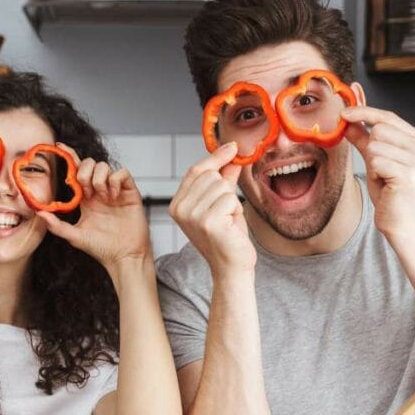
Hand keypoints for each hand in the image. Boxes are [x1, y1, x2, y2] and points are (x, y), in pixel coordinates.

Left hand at [35, 144, 151, 270]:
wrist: (124, 257)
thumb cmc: (102, 248)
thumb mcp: (74, 236)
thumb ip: (56, 225)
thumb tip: (39, 213)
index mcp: (86, 199)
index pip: (76, 171)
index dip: (69, 156)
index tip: (59, 147)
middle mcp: (100, 191)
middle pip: (89, 163)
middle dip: (84, 173)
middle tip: (86, 192)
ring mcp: (115, 191)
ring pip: (104, 166)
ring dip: (98, 179)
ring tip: (101, 197)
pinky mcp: (130, 192)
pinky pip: (122, 173)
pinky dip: (115, 180)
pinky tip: (113, 196)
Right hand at [169, 142, 254, 276]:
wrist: (232, 267)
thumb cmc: (227, 238)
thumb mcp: (223, 204)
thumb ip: (224, 179)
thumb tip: (231, 156)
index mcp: (178, 204)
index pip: (196, 171)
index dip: (216, 157)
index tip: (233, 148)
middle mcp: (180, 209)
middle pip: (210, 176)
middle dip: (226, 190)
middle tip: (226, 213)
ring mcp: (192, 216)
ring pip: (222, 186)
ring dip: (232, 202)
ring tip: (228, 220)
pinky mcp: (208, 222)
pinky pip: (230, 199)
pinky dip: (236, 211)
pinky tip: (231, 226)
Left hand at [342, 106, 414, 241]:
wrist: (401, 222)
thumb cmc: (390, 193)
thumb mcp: (374, 160)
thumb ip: (363, 139)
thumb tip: (348, 120)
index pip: (387, 117)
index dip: (364, 112)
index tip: (344, 111)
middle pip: (379, 129)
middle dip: (370, 148)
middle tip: (380, 169)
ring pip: (375, 146)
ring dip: (372, 164)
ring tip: (384, 178)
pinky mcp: (408, 174)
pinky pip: (376, 162)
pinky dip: (374, 174)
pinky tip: (385, 184)